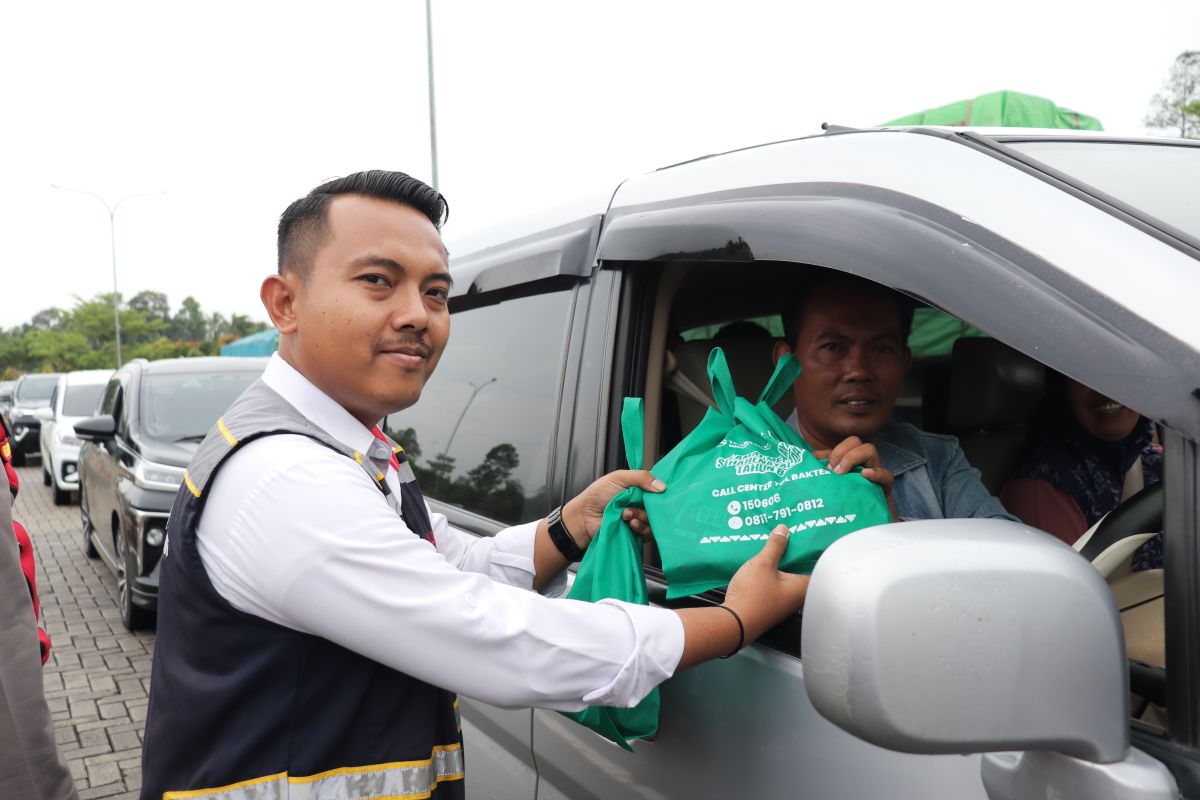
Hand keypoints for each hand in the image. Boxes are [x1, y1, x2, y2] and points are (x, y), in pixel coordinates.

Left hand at [562, 470, 665, 546]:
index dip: (661, 491)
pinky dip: (641, 528)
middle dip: (648, 507)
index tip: (661, 492)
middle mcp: (641, 503)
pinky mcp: (637, 532)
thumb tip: (662, 486)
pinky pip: (649, 533)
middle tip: (633, 506)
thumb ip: (641, 477)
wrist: (584, 517)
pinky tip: (630, 525)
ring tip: (626, 515)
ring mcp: (639, 518)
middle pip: (658, 506)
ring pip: (654, 520)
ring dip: (641, 517)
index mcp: (638, 488)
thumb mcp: (618, 478)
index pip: (658, 489)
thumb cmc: (597, 495)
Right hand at [723, 524, 809, 641]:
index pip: (814, 563)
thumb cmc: (752, 596)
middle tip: (786, 535)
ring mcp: (783, 601)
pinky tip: (761, 562)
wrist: (733, 622)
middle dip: (792, 552)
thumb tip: (783, 531)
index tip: (804, 534)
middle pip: (799, 568)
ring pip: (786, 576)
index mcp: (801, 587)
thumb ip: (775, 545)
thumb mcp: (762, 563)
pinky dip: (771, 572)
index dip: (809, 547)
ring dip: (779, 562)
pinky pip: (775, 582)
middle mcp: (796, 596)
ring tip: (773, 545)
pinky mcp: (770, 603)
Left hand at [813, 436, 897, 520]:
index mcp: (848, 464)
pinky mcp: (884, 489)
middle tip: (832, 471)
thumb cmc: (844, 508)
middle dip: (840, 451)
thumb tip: (808, 460)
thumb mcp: (829, 490)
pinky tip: (865, 475)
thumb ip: (820, 475)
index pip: (840, 445)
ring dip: (852, 457)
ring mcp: (874, 474)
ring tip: (841, 474)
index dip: (829, 451)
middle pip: (855, 441)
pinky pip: (886, 476)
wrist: (863, 527)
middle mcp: (861, 464)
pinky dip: (876, 473)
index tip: (820, 466)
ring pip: (870, 450)